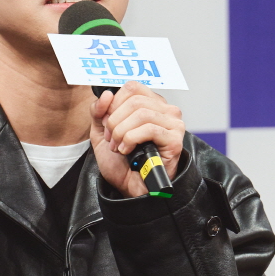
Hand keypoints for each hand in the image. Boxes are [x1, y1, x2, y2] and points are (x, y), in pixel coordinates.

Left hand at [90, 82, 184, 197]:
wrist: (130, 187)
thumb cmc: (122, 161)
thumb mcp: (101, 132)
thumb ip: (99, 111)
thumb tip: (106, 94)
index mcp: (151, 103)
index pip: (132, 88)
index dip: (114, 104)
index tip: (107, 123)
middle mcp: (166, 110)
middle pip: (135, 100)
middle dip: (115, 121)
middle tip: (111, 139)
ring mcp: (173, 124)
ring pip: (141, 113)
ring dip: (122, 132)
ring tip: (118, 147)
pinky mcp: (175, 139)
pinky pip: (150, 128)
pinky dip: (131, 139)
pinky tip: (127, 150)